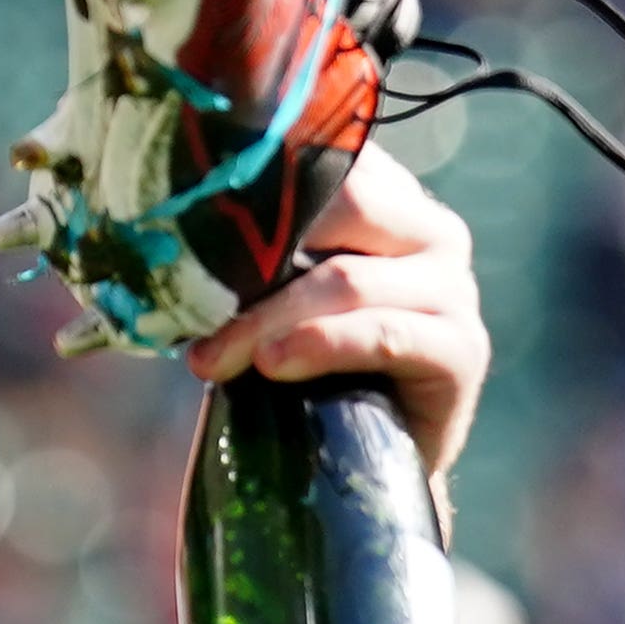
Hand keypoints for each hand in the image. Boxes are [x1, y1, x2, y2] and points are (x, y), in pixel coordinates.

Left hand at [185, 142, 488, 470]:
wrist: (367, 463)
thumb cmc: (309, 369)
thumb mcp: (272, 300)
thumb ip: (245, 259)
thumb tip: (161, 237)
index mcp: (388, 201)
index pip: (329, 160)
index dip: (259, 179)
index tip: (185, 209)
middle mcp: (431, 232)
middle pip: (342, 207)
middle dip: (254, 255)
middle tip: (188, 302)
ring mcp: (454, 289)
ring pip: (347, 280)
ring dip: (267, 319)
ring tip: (212, 358)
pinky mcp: (463, 351)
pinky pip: (385, 334)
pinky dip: (321, 346)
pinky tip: (274, 364)